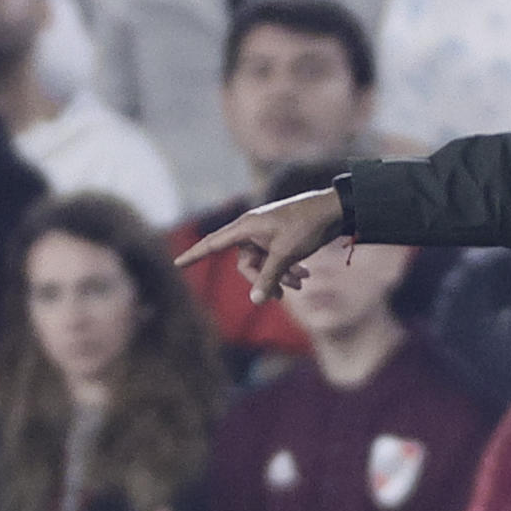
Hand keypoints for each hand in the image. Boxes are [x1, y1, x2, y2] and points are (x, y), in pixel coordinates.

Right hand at [173, 189, 342, 303]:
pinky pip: (275, 259)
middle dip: (264, 279)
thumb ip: (268, 277)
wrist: (334, 211)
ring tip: (301, 282)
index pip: (213, 243)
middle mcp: (252, 229)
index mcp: (246, 227)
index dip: (194, 254)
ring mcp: (267, 234)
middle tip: (285, 293)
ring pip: (264, 264)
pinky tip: (304, 276)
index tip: (176, 264)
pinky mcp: (280, 238)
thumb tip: (255, 300)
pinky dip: (287, 269)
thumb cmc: (306, 227)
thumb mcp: (285, 255)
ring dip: (280, 276)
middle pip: (245, 263)